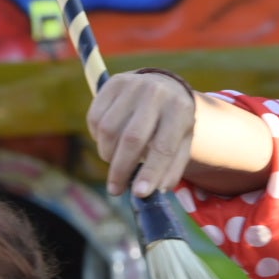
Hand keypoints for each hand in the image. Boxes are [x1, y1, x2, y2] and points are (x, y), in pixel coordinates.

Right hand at [85, 72, 196, 197]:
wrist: (164, 86)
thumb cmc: (173, 122)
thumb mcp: (183, 143)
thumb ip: (172, 168)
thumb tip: (156, 190)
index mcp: (180, 110)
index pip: (163, 147)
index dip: (150, 172)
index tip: (139, 194)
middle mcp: (156, 93)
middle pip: (132, 139)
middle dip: (121, 169)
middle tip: (116, 189)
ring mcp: (132, 85)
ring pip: (109, 130)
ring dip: (108, 154)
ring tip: (115, 164)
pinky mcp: (112, 84)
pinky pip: (95, 118)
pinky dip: (98, 138)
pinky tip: (109, 144)